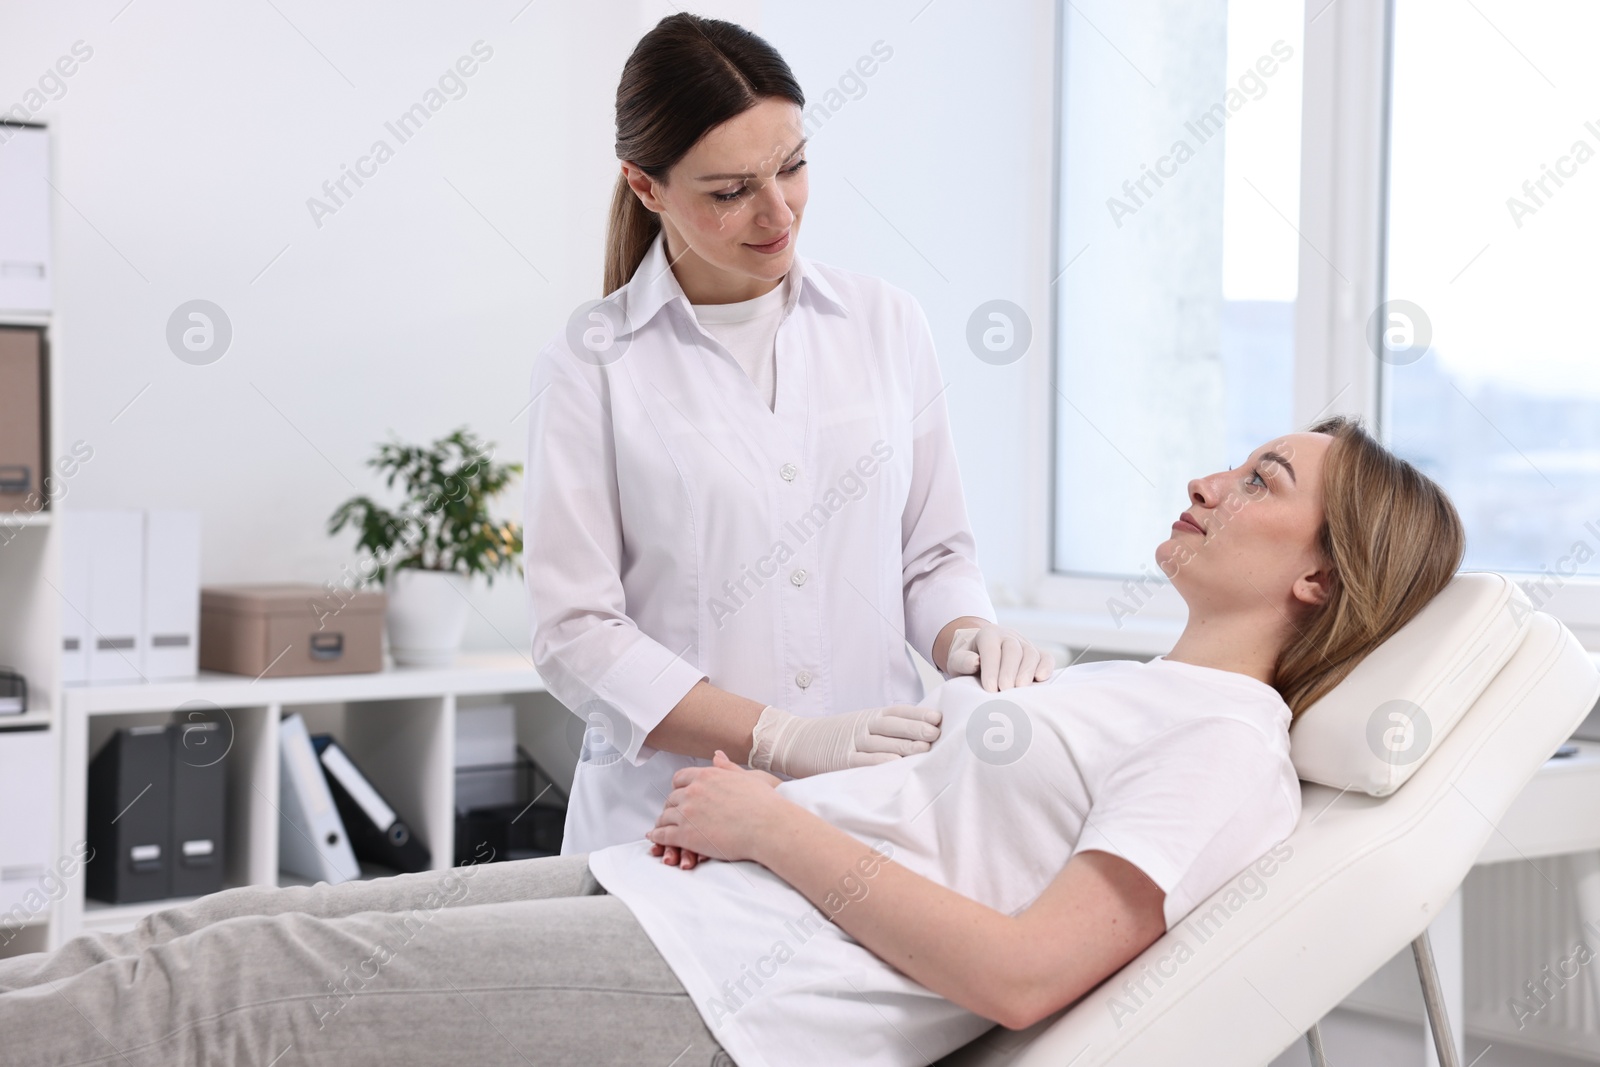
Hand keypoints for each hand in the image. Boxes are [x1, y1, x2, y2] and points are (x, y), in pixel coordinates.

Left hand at [646, 751, 789, 864]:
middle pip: (672, 797)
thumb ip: (727, 767)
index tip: (680, 794)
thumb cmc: (764, 803)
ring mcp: (687, 813)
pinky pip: (663, 835)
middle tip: (674, 813)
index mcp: (707, 776)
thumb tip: (717, 754)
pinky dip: (657, 837)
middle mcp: (693, 791)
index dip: (679, 787)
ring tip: (663, 827)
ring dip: (663, 822)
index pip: (681, 778)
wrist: (768, 826)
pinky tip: (655, 838)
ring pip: (665, 816)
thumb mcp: (746, 777)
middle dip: (672, 805)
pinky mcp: (686, 835)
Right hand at [747, 703, 941, 777]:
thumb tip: (921, 736)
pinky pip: (861, 761)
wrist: (794, 740)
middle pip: (892, 726)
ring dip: (903, 746)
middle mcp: (862, 727)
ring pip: (880, 743)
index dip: (918, 714)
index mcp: (869, 716)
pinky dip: (878, 763)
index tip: (938, 718)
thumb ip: (884, 730)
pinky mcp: (839, 760)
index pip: (897, 712)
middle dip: (915, 728)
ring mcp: (850, 743)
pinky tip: (894, 766)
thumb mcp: (859, 725)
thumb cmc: (833, 736)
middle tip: (936, 734)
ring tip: (924, 749)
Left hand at [946, 624, 1054, 691]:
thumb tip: (975, 662)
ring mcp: (1025, 644)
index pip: (991, 649)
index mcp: (988, 634)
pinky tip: (1041, 679)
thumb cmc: (968, 660)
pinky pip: (1046, 657)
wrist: (980, 654)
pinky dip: (1046, 667)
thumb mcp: (957, 659)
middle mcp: (1008, 636)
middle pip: (1013, 650)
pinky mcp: (1037, 654)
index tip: (990, 688)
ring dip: (1027, 671)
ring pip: (1030, 653)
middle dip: (1009, 671)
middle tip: (1005, 690)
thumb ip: (962, 661)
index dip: (992, 668)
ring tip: (1020, 689)